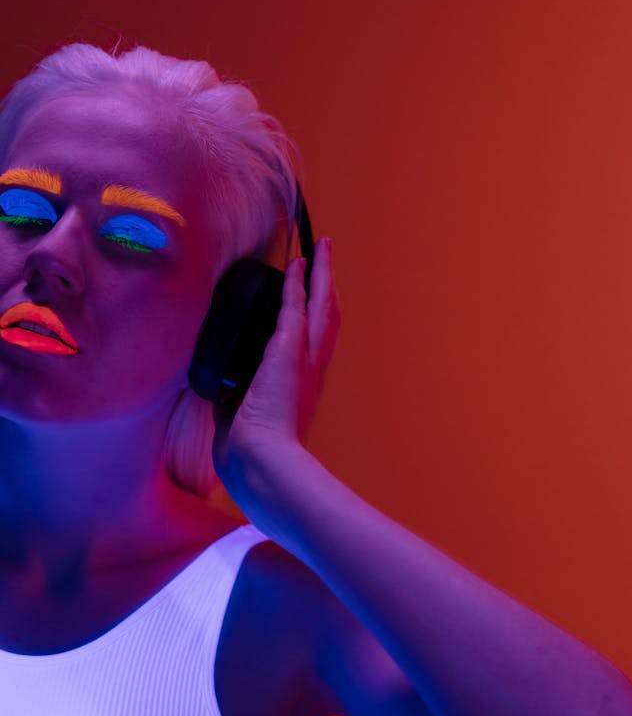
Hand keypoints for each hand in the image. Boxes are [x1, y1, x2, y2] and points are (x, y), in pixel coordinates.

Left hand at [211, 237, 341, 511]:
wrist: (263, 466)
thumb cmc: (251, 460)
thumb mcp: (242, 426)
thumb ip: (234, 406)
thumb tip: (218, 396)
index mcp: (301, 392)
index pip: (311, 348)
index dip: (313, 322)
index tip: (312, 302)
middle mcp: (311, 373)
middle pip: (328, 320)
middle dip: (328, 288)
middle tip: (327, 261)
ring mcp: (304, 361)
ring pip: (322, 308)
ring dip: (322, 276)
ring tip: (321, 249)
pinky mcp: (288, 352)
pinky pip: (295, 307)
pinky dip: (298, 283)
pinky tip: (297, 262)